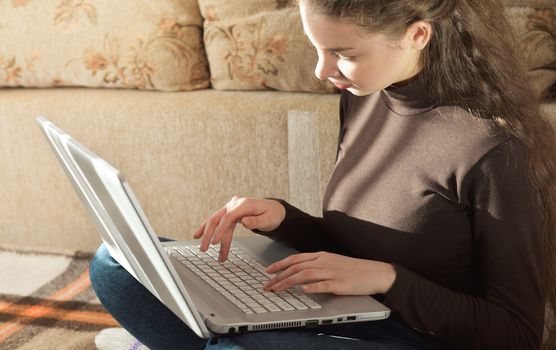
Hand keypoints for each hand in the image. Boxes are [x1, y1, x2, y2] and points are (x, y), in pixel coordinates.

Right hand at [193, 196, 285, 261]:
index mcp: (244, 204)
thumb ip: (257, 222)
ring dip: (208, 235)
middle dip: (209, 234)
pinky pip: (218, 222)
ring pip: (215, 221)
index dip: (220, 230)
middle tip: (204, 249)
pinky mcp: (229, 212)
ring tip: (202, 249)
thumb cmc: (272, 215)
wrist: (273, 209)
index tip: (214, 242)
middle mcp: (235, 204)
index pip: (228, 217)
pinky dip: (209, 230)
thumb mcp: (269, 220)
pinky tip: (198, 235)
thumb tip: (244, 222)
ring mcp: (231, 207)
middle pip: (217, 218)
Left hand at [263, 252, 396, 294]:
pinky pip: (324, 285)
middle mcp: (324, 261)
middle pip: (296, 267)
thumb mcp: (333, 262)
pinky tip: (303, 290)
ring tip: (277, 289)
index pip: (296, 259)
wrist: (375, 272)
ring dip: (289, 282)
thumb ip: (317, 265)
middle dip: (279, 276)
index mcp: (322, 255)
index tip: (267, 270)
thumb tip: (301, 273)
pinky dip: (312, 287)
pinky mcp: (340, 283)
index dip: (280, 264)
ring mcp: (332, 272)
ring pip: (305, 275)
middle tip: (267, 285)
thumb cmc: (354, 269)